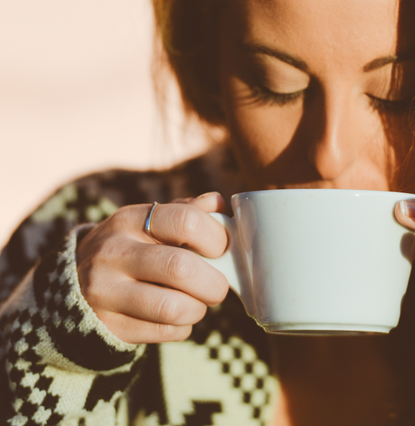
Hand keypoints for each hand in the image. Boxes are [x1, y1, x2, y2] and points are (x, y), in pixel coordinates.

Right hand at [76, 192, 228, 343]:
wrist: (72, 284)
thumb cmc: (130, 247)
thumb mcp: (149, 221)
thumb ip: (186, 211)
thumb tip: (219, 204)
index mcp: (131, 219)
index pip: (186, 221)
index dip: (216, 238)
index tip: (221, 249)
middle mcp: (114, 252)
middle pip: (181, 268)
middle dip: (213, 283)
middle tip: (218, 286)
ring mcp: (105, 292)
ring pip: (173, 307)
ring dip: (198, 309)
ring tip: (198, 303)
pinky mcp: (107, 326)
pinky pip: (162, 332)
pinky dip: (182, 327)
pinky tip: (178, 317)